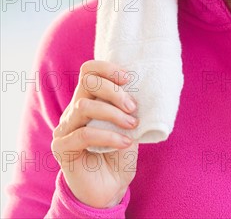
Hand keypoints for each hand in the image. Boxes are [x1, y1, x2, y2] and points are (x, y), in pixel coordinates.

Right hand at [51, 60, 139, 208]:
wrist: (110, 189)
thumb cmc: (119, 155)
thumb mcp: (128, 125)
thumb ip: (127, 106)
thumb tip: (141, 87)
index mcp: (88, 100)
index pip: (88, 71)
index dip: (107, 69)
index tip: (128, 78)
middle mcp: (73, 110)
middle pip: (86, 82)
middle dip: (113, 90)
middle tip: (133, 106)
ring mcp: (65, 128)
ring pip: (84, 106)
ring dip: (112, 113)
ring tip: (132, 124)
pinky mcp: (62, 148)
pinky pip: (84, 134)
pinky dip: (108, 136)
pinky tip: (124, 142)